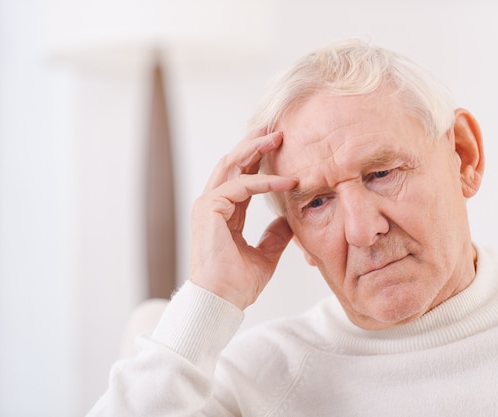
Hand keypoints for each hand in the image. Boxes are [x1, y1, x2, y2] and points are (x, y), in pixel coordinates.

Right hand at [189, 131, 297, 309]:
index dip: (261, 160)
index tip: (281, 147)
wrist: (222, 301)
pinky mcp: (209, 208)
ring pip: (232, 165)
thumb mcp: (265, 255)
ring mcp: (208, 204)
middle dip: (255, 144)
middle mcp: (213, 204)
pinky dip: (264, 181)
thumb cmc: (237, 284)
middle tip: (278, 130)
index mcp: (224, 213)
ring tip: (279, 137)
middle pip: (234, 163)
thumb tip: (289, 222)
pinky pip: (240, 185)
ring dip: (256, 149)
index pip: (242, 177)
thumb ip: (274, 236)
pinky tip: (287, 181)